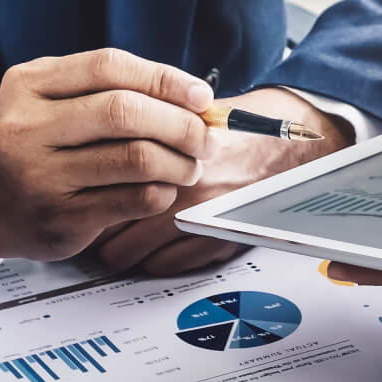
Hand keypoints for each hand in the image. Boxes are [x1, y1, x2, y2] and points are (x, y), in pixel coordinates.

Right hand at [0, 49, 216, 261]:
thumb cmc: (37, 144)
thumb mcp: (53, 102)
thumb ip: (113, 91)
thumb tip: (197, 99)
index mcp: (29, 85)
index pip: (109, 67)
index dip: (166, 80)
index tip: (202, 97)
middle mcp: (28, 127)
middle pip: (125, 113)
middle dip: (181, 125)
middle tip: (206, 139)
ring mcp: (42, 175)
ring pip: (137, 159)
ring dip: (180, 163)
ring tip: (190, 166)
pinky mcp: (62, 217)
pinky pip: (135, 199)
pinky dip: (164, 193)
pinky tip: (164, 189)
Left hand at [95, 87, 351, 274]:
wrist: (298, 146)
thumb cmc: (250, 127)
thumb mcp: (193, 115)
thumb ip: (147, 128)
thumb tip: (99, 139)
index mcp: (172, 157)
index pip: (103, 190)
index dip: (87, 195)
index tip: (83, 194)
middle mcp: (185, 194)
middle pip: (109, 230)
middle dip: (98, 228)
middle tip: (94, 221)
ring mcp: (202, 224)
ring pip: (130, 254)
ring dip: (124, 247)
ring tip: (122, 236)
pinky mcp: (219, 244)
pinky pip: (166, 266)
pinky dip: (156, 258)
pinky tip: (157, 244)